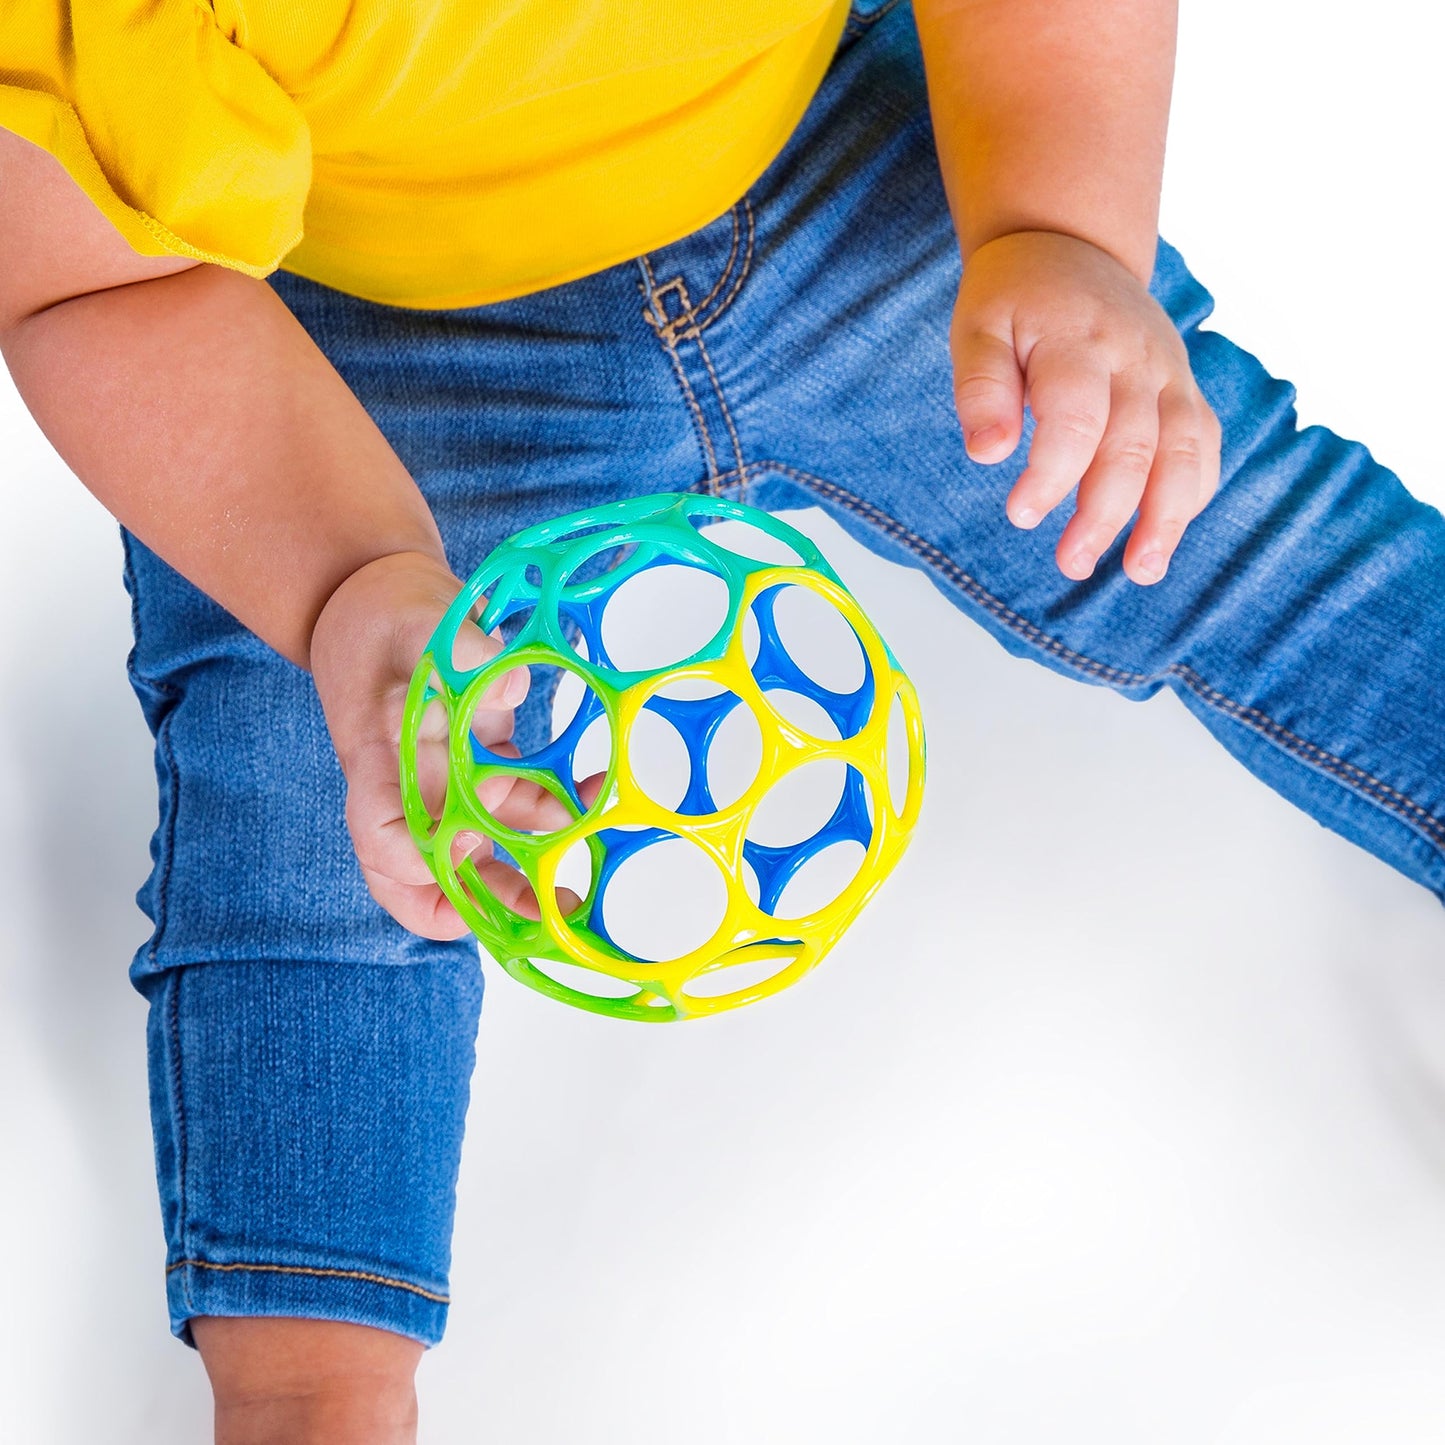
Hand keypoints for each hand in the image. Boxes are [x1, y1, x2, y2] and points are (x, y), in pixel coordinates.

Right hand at [309, 550, 587, 939]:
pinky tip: (585, 796)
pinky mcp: (472, 765)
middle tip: (539, 915)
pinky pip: (509, 805)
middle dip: (481, 898)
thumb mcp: (414, 621)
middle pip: (429, 867)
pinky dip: (546, 811)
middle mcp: (407, 785)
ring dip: (523, 870)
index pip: (380, 832)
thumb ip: (460, 652)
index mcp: (377, 759)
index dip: (419, 856)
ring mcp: (439, 781)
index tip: (467, 840)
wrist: (375, 602)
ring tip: (573, 889)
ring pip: (476, 846)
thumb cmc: (383, 617)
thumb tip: (510, 688)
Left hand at [949, 230, 1221, 584]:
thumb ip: (980, 388)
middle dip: (1106, 514)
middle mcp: (1137, 359)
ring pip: (1186, 451)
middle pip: (1133, 445)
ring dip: (1168, 518)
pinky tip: (1162, 538)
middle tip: (1071, 562)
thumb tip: (987, 454)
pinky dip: (1191, 494)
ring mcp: (1170, 374)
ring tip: (1141, 571)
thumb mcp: (978, 328)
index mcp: (1079, 342)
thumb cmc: (1015, 300)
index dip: (1052, 473)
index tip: (1020, 515)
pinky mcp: (1184, 389)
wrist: (1071, 248)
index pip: (1076, 417)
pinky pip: (1204, 445)